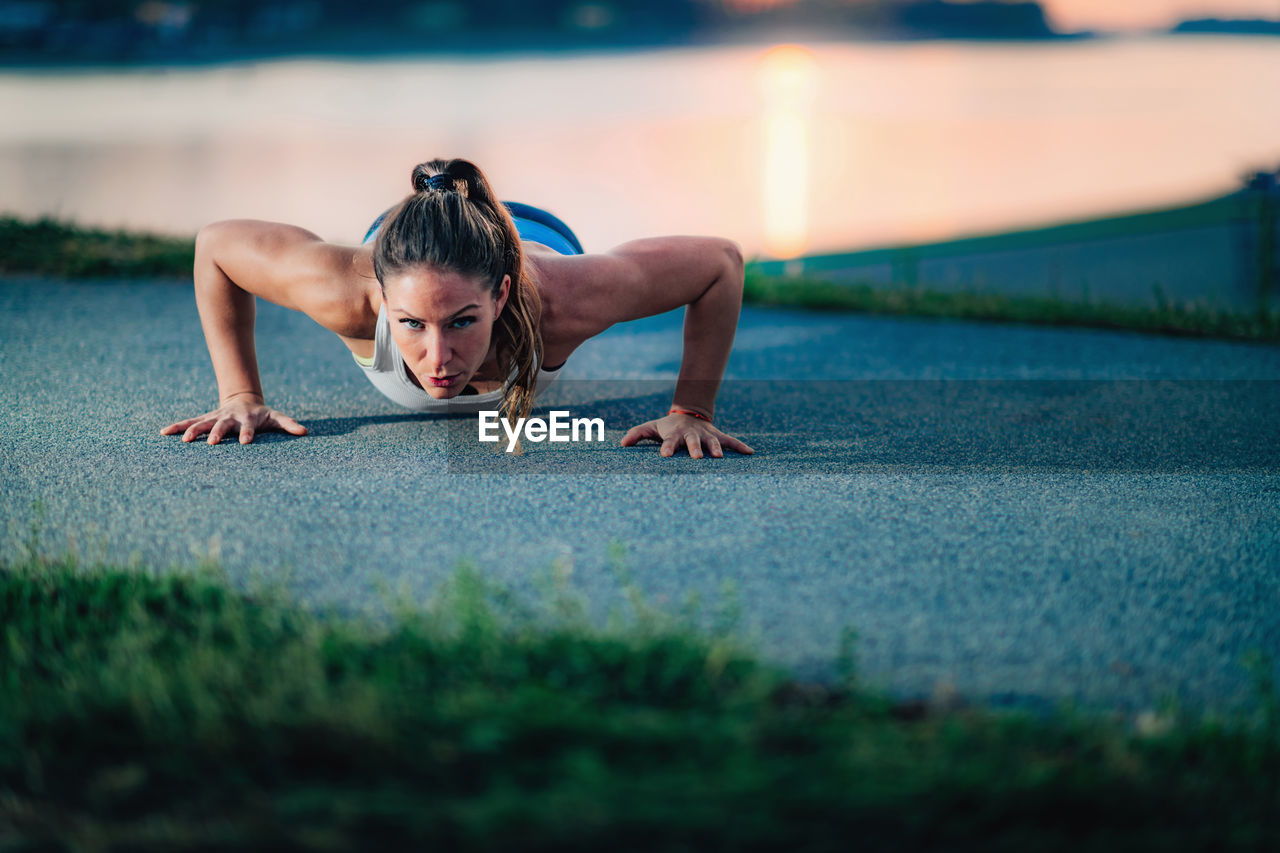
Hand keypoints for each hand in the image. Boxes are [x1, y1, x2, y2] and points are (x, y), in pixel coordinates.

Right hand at [160, 393, 307, 444]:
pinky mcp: (205, 419)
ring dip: (194, 431)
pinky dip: (178, 427)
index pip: (249, 427)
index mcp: (247, 419)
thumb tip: (304, 431)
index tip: (246, 442)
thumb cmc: (262, 414)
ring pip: (203, 423)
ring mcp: (215, 417)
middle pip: (223, 426)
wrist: (243, 400)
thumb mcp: (277, 417)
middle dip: (218, 434)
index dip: (248, 434)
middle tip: (213, 444)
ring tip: (185, 440)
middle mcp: (229, 417)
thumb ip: (289, 424)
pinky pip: (189, 422)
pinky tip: (164, 432)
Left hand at [620, 413, 753, 458]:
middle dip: (695, 449)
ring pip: (712, 441)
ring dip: (716, 449)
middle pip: (693, 442)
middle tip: (698, 458)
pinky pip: (730, 441)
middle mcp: (691, 434)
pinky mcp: (717, 435)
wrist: (688, 413)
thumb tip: (621, 444)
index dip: (667, 448)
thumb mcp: (651, 428)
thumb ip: (637, 434)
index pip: (669, 442)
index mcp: (674, 434)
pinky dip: (740, 446)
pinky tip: (751, 453)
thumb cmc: (666, 426)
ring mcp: (706, 435)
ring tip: (719, 458)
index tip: (665, 456)